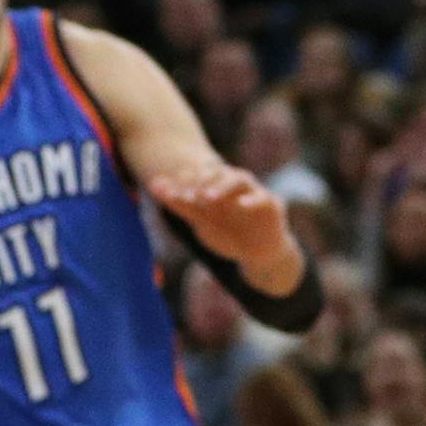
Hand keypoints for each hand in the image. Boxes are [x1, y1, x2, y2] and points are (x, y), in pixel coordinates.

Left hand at [148, 167, 297, 284]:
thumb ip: (179, 203)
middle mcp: (235, 185)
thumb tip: (153, 183)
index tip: (170, 195)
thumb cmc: (229, 232)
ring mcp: (254, 193)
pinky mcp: (272, 205)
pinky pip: (264, 198)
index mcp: (217, 185)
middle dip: (202, 181)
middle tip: (188, 196)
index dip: (185, 181)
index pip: (200, 173)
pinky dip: (253, 199)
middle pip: (219, 172)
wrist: (258, 253)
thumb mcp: (201, 219)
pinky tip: (241, 205)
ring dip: (223, 186)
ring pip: (241, 179)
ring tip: (208, 197)